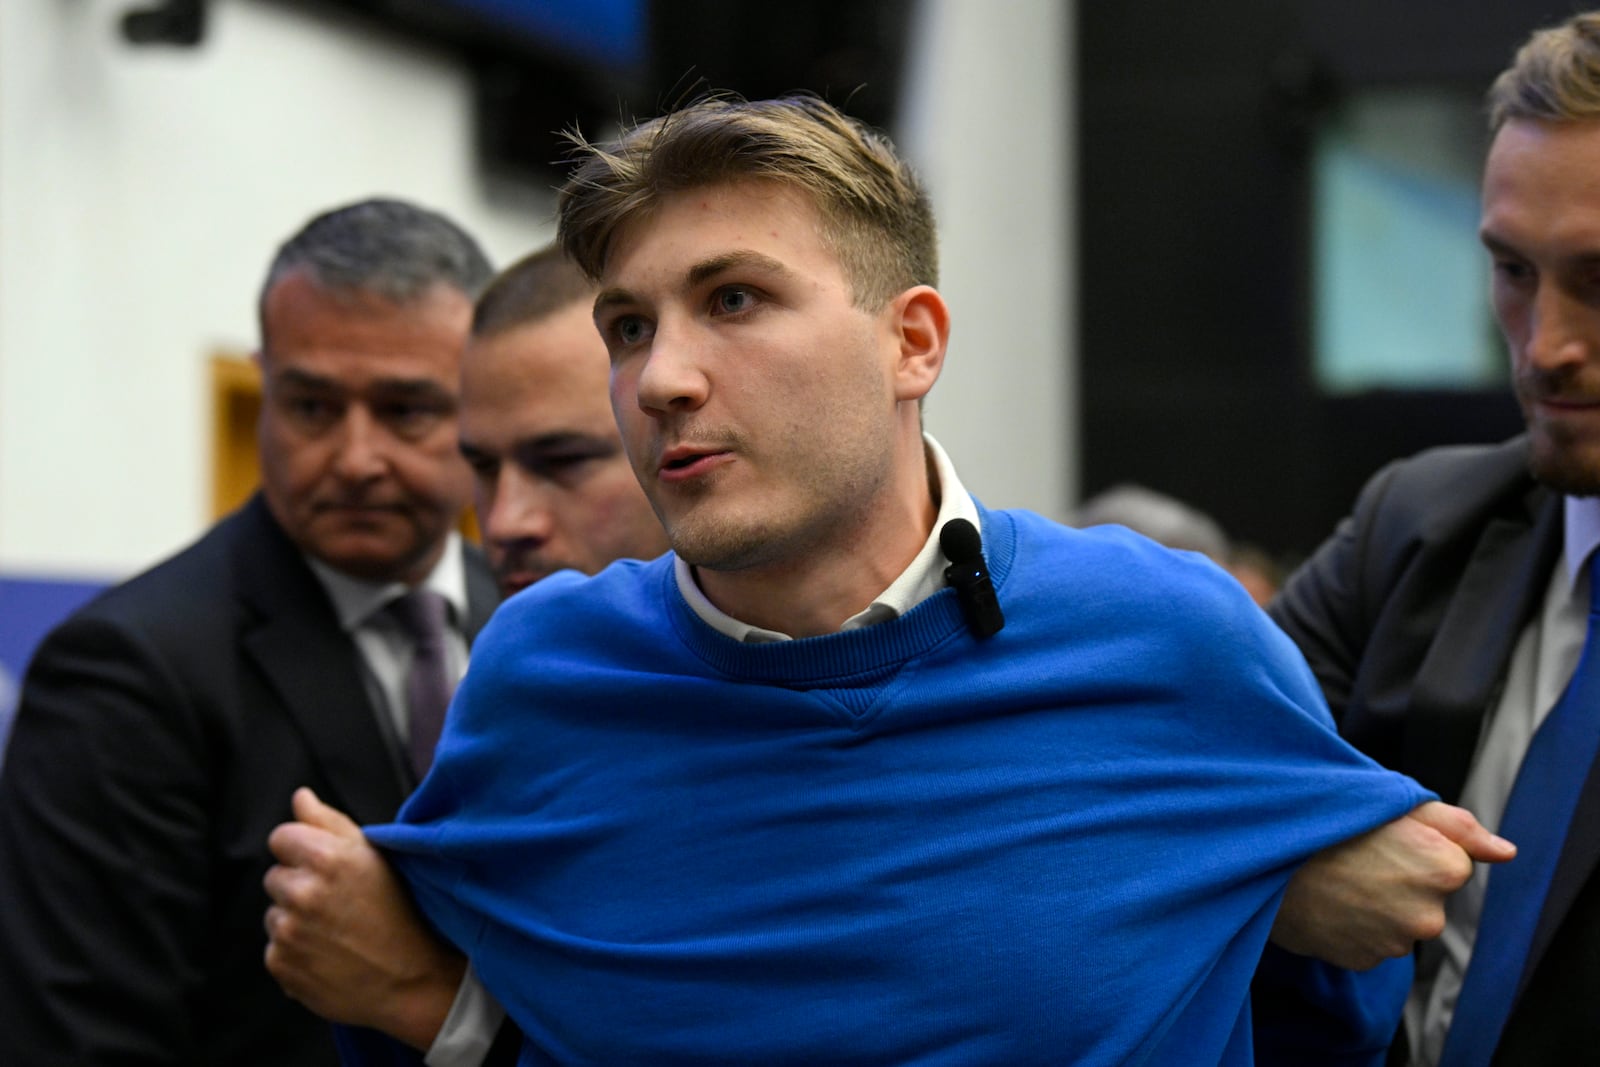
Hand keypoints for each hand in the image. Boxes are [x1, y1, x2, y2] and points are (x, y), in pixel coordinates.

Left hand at [263, 787, 465, 1048]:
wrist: (411, 979)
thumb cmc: (399, 911)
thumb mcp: (374, 856)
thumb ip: (330, 822)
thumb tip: (300, 797)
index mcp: (326, 858)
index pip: (281, 837)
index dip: (302, 848)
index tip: (325, 866)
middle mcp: (302, 893)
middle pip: (275, 876)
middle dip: (298, 884)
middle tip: (336, 902)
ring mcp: (289, 932)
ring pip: (274, 914)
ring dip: (294, 919)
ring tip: (334, 931)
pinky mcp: (281, 965)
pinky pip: (274, 948)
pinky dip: (294, 952)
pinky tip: (326, 954)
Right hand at [1271, 801, 1516, 969]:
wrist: (1263, 853)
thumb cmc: (1326, 820)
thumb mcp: (1395, 804)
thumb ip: (1459, 826)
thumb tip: (1505, 852)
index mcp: (1443, 869)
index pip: (1451, 863)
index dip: (1417, 847)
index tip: (1382, 838)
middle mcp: (1427, 914)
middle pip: (1427, 897)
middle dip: (1402, 880)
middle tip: (1358, 858)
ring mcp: (1394, 943)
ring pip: (1399, 922)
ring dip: (1379, 905)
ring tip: (1339, 879)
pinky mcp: (1363, 961)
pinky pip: (1371, 942)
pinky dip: (1356, 926)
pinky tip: (1331, 902)